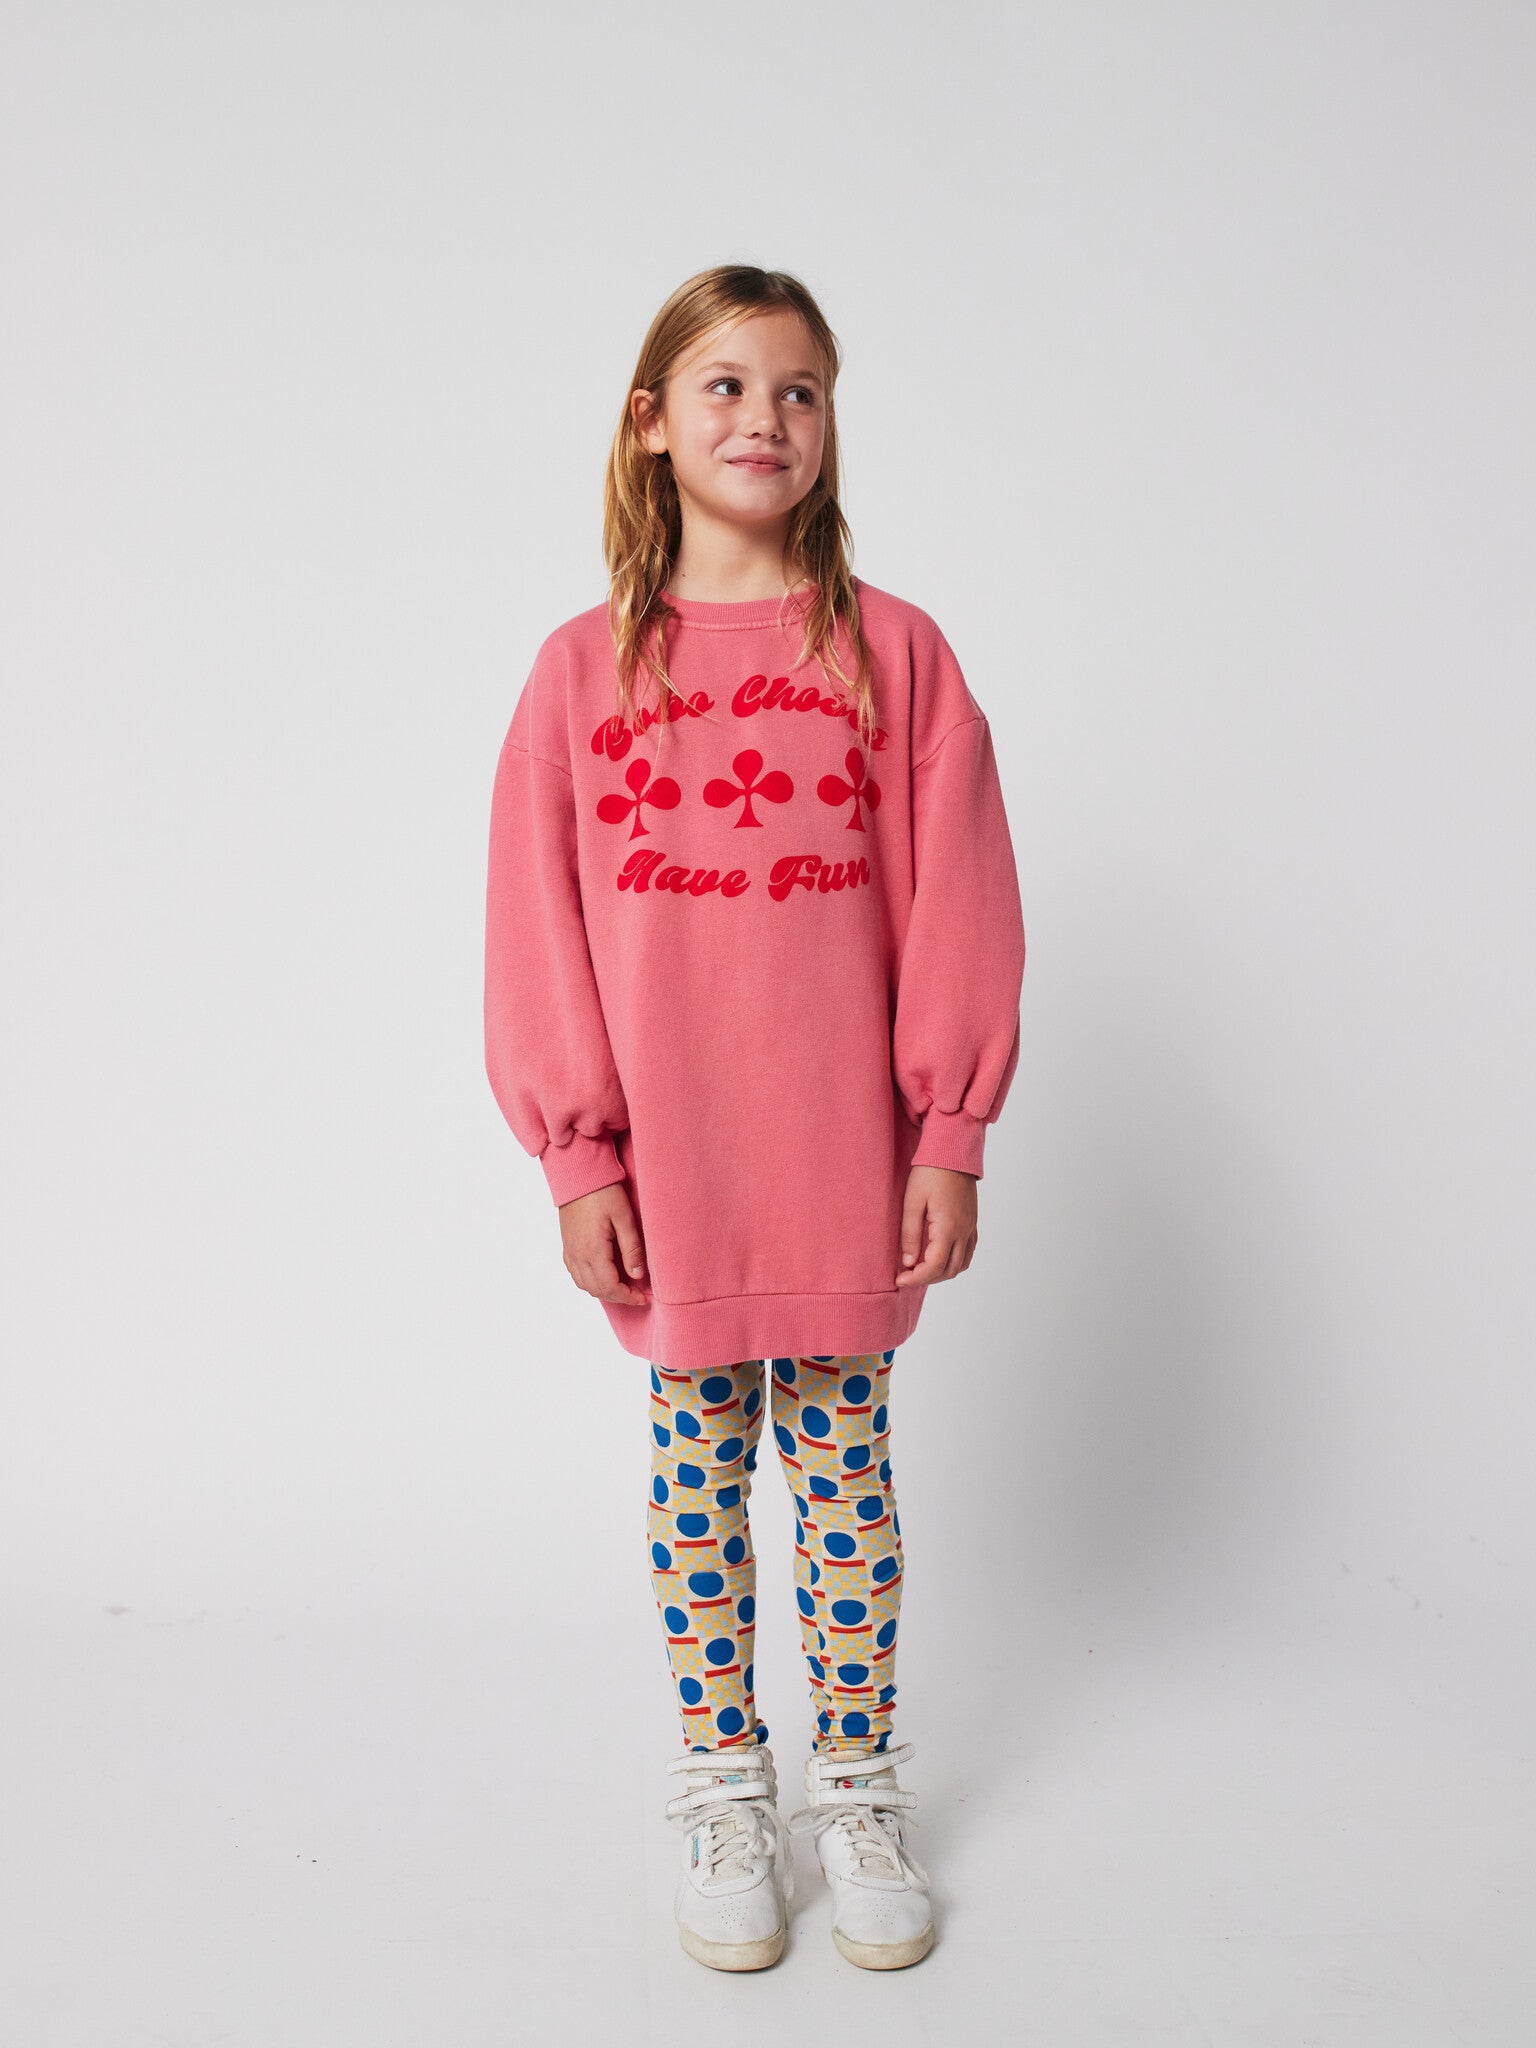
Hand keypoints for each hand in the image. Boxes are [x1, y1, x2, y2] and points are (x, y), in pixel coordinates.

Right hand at [558, 1181, 651, 1305]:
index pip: (610, 1287)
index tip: (643, 1297)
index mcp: (593, 1251)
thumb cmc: (603, 1192)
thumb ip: (632, 1249)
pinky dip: (590, 1282)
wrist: (578, 1175)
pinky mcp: (567, 1246)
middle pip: (597, 1290)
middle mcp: (578, 1256)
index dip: (628, 1297)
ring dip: (604, 1291)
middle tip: (637, 1294)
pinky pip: (576, 1274)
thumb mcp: (624, 1218)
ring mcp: (570, 1252)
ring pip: (585, 1285)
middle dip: (618, 1297)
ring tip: (623, 1287)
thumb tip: (638, 1275)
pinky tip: (604, 1275)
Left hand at [895, 1165, 977, 1286]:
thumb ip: (910, 1234)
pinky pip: (968, 1252)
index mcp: (948, 1227)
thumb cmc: (930, 1173)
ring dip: (942, 1273)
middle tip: (907, 1276)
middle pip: (950, 1270)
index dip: (916, 1278)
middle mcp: (964, 1231)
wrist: (952, 1152)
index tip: (899, 1279)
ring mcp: (971, 1227)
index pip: (935, 1266)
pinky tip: (938, 1256)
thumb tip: (908, 1262)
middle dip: (927, 1279)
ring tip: (921, 1269)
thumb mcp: (912, 1202)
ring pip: (961, 1264)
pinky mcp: (972, 1222)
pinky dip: (954, 1262)